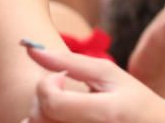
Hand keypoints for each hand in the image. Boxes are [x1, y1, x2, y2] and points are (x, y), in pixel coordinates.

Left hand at [21, 48, 164, 122]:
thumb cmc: (135, 101)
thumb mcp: (108, 75)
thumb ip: (68, 62)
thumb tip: (30, 49)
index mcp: (108, 114)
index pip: (52, 102)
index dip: (46, 85)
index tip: (59, 78)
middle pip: (42, 120)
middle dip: (41, 101)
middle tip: (57, 93)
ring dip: (41, 116)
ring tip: (60, 107)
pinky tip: (59, 119)